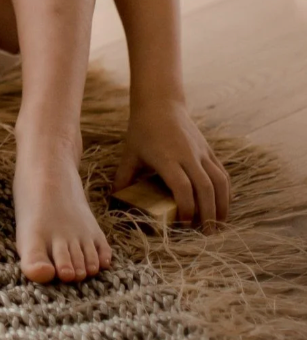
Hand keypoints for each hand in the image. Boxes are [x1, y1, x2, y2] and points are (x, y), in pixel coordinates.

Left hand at [113, 98, 229, 228]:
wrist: (160, 104)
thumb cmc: (142, 130)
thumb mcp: (130, 153)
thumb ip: (123, 177)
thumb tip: (113, 199)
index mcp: (166, 158)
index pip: (182, 188)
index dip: (187, 208)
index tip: (184, 225)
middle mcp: (187, 156)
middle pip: (205, 189)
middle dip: (208, 214)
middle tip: (207, 235)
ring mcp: (201, 152)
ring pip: (219, 182)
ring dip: (222, 205)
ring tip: (219, 225)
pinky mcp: (209, 150)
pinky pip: (222, 173)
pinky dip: (226, 192)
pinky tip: (223, 206)